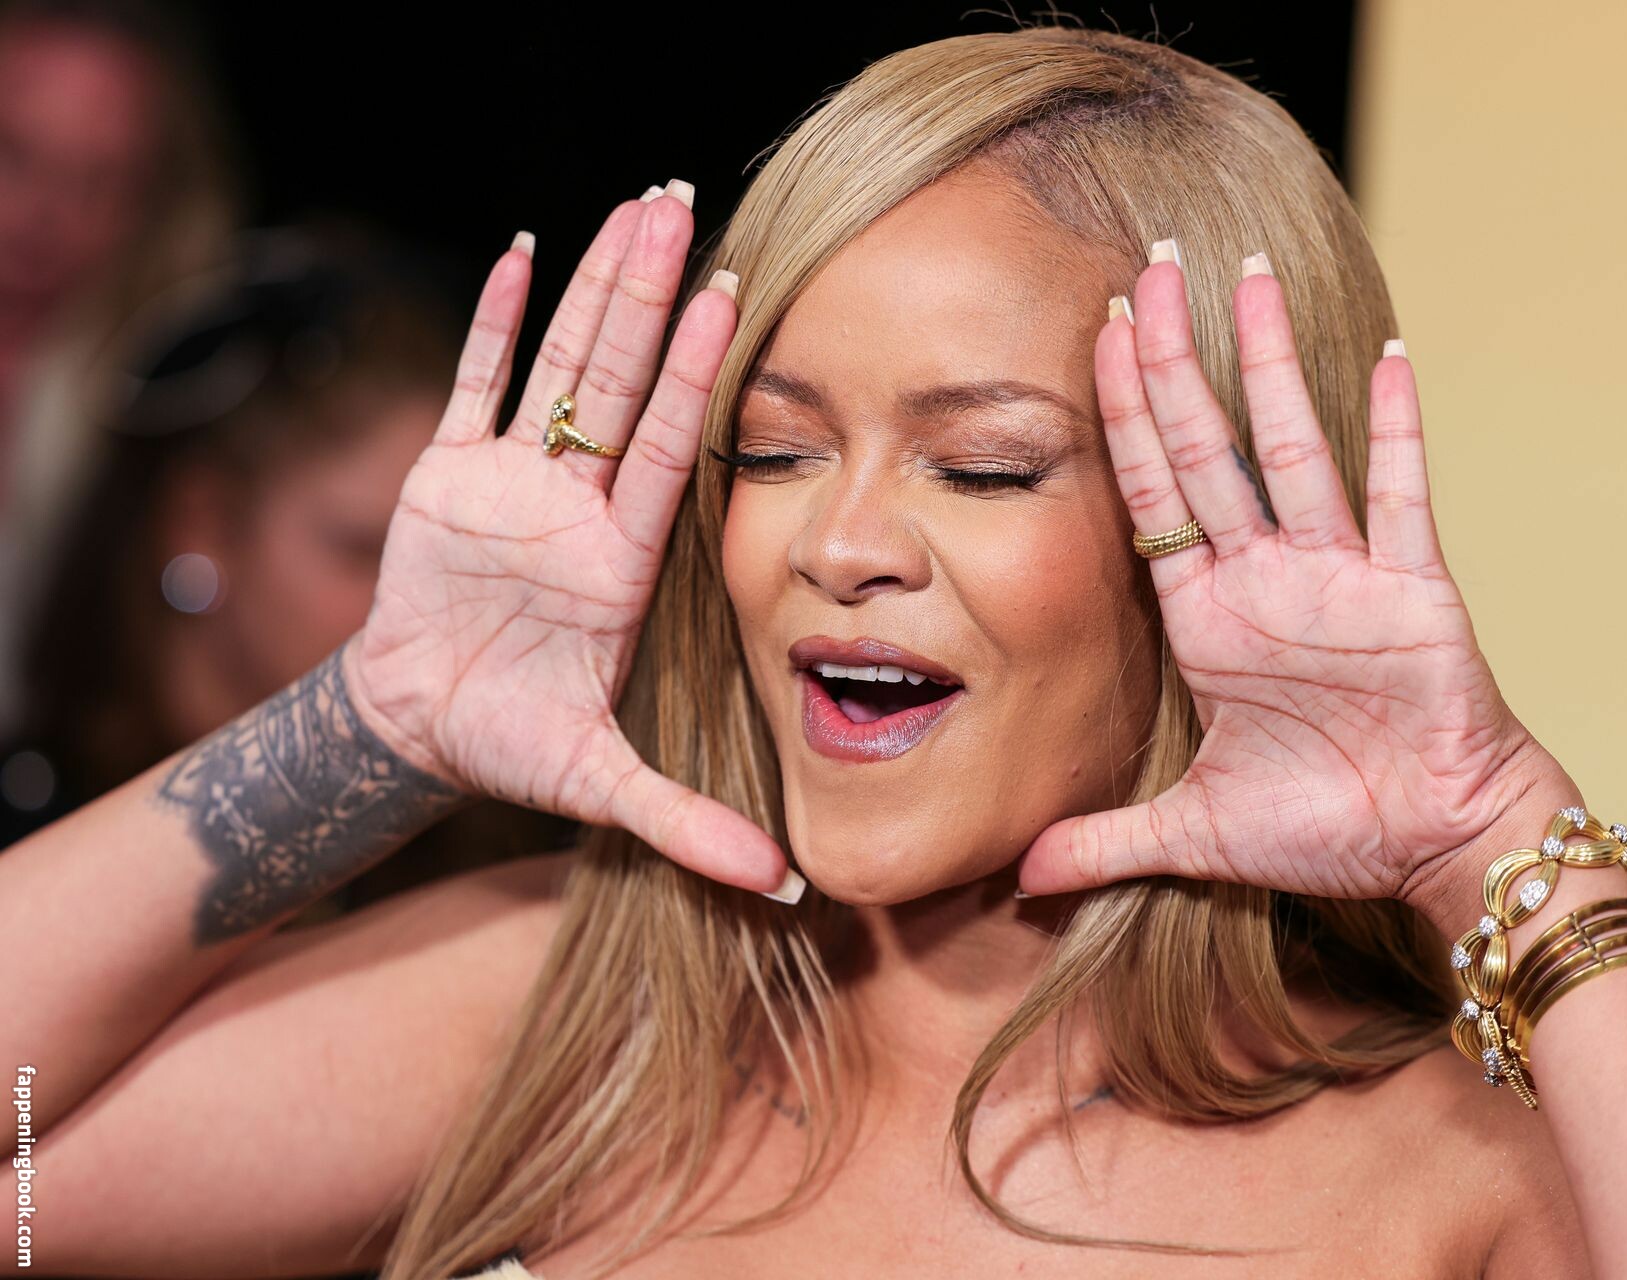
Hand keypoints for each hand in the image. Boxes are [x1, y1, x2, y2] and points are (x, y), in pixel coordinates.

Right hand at [340, 190, 791, 895]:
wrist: (423, 729)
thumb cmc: (514, 746)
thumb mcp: (600, 788)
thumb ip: (685, 824)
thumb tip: (784, 883)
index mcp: (621, 560)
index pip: (666, 447)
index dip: (695, 375)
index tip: (739, 300)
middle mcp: (579, 506)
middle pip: (620, 379)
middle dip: (651, 295)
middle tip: (686, 203)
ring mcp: (515, 483)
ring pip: (558, 365)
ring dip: (591, 287)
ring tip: (630, 206)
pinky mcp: (449, 476)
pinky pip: (474, 383)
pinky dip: (493, 322)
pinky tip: (526, 250)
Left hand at [1012, 246, 1576, 923]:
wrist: (1437, 849)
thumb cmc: (1331, 829)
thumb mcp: (1196, 835)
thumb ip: (1107, 840)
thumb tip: (1022, 875)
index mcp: (1210, 617)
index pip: (1152, 494)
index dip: (1121, 417)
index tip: (1093, 334)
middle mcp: (1267, 578)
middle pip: (1207, 447)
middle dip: (1172, 360)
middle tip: (1148, 267)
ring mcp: (1341, 574)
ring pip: (1293, 448)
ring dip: (1266, 365)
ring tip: (1243, 277)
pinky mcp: (1412, 589)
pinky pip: (1398, 496)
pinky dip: (1396, 428)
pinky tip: (1386, 354)